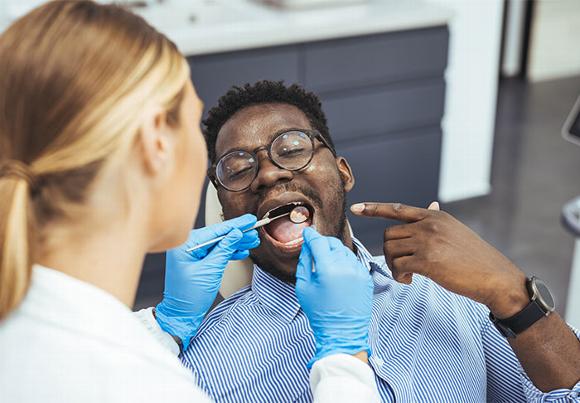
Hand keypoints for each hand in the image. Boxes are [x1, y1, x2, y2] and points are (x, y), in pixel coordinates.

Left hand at [155, 214, 259, 349]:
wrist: (181, 315)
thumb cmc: (190, 295)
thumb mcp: (211, 270)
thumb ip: (224, 249)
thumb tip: (235, 234)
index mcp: (185, 245)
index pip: (215, 231)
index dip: (234, 225)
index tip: (249, 220)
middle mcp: (187, 246)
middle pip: (217, 236)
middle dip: (237, 234)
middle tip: (254, 231)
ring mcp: (191, 254)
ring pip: (218, 244)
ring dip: (235, 243)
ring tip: (251, 241)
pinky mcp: (196, 262)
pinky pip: (215, 253)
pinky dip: (228, 252)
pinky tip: (241, 251)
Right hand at [295, 227, 372, 366]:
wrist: (342, 333)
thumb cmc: (320, 313)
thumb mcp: (303, 287)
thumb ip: (304, 263)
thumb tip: (307, 247)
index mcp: (328, 269)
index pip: (319, 242)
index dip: (311, 235)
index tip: (307, 232)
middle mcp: (346, 267)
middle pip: (333, 243)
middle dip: (322, 242)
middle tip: (314, 247)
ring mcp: (358, 272)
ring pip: (344, 251)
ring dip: (334, 252)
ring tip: (325, 263)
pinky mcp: (366, 278)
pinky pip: (354, 262)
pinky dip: (344, 262)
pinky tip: (338, 272)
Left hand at [350, 202, 528, 317]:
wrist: (495, 277)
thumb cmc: (474, 258)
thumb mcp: (455, 231)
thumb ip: (436, 221)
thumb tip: (429, 204)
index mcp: (434, 216)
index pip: (397, 209)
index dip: (374, 208)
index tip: (356, 208)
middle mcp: (429, 225)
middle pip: (389, 235)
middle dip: (390, 252)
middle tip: (402, 266)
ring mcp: (427, 242)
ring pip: (390, 250)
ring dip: (394, 265)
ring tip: (407, 274)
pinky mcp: (427, 261)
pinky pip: (398, 266)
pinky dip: (399, 275)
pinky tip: (410, 280)